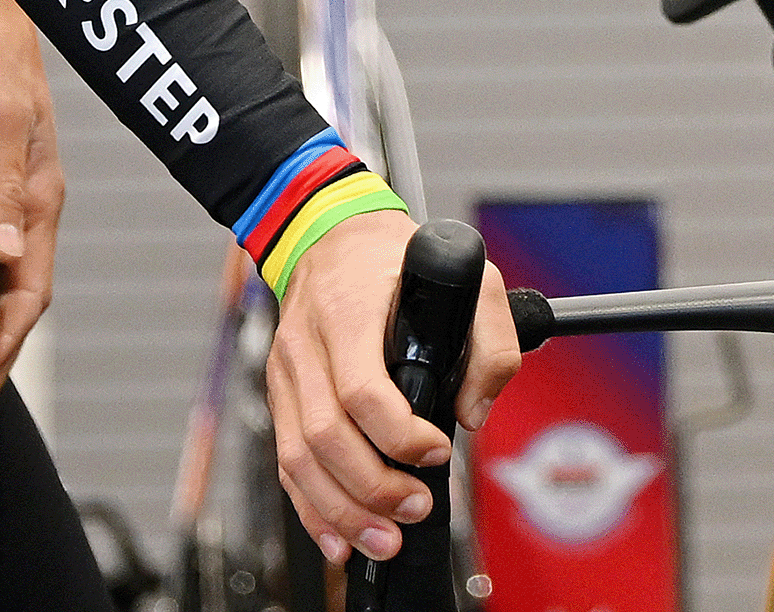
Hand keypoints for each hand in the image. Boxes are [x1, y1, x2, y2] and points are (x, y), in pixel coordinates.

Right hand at [268, 204, 527, 562]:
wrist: (333, 234)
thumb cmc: (399, 257)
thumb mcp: (470, 275)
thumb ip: (491, 341)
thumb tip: (473, 413)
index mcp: (348, 309)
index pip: (362, 388)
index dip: (399, 434)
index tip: (436, 452)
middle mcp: (307, 344)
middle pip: (326, 435)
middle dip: (373, 487)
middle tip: (416, 509)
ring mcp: (287, 372)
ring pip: (299, 458)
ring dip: (342, 510)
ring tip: (384, 539)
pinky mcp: (282, 396)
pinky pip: (287, 461)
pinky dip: (311, 507)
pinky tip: (339, 536)